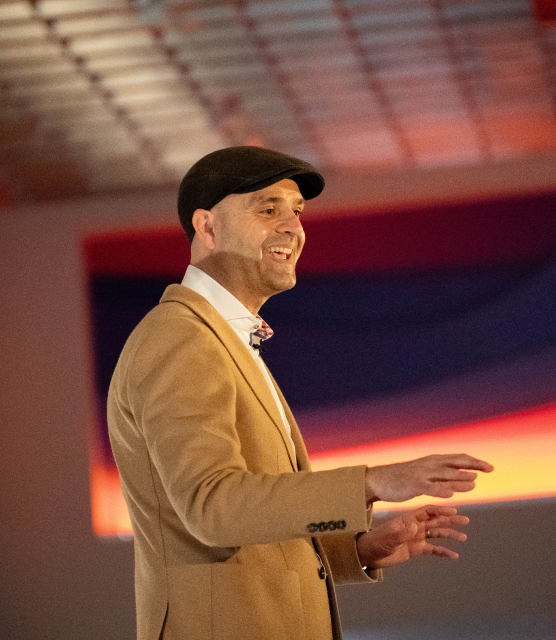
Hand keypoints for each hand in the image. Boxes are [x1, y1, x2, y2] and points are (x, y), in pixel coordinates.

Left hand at [357, 505, 468, 569]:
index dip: (441, 510)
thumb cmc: (376, 541)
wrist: (370, 553)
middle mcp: (415, 526)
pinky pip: (433, 549)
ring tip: (463, 537)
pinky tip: (454, 555)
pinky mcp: (416, 548)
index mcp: (408, 518)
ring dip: (450, 534)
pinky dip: (443, 551)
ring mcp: (416, 537)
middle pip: (436, 520)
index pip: (427, 511)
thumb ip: (401, 532)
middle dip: (450, 519)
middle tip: (465, 520)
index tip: (454, 510)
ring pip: (437, 533)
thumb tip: (414, 526)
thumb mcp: (388, 537)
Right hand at [365, 453, 493, 502]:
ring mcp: (422, 474)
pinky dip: (440, 490)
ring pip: (445, 475)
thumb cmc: (405, 478)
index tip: (489, 467)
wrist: (381, 479)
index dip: (475, 462)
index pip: (459, 459)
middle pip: (456, 463)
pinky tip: (450, 494)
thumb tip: (467, 478)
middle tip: (490, 468)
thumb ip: (444, 476)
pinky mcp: (414, 485)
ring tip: (474, 482)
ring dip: (460, 478)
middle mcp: (430, 464)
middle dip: (473, 465)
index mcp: (434, 461)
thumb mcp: (426, 473)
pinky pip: (430, 487)